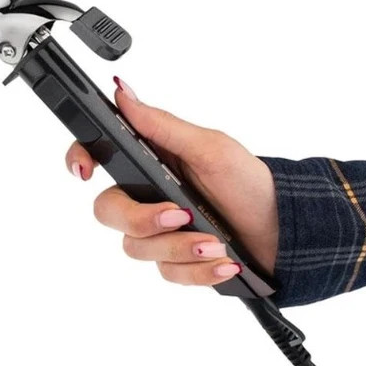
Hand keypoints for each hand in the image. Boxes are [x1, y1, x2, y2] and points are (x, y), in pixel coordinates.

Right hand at [65, 77, 277, 286]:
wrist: (286, 230)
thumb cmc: (250, 182)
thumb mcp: (209, 147)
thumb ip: (160, 125)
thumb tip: (122, 92)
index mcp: (149, 160)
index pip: (97, 155)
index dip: (79, 158)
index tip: (85, 171)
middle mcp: (147, 194)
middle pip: (108, 211)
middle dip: (141, 218)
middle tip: (179, 215)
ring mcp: (160, 231)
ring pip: (135, 248)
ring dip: (178, 248)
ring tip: (214, 243)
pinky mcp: (176, 260)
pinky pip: (166, 273)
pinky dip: (197, 270)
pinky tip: (223, 260)